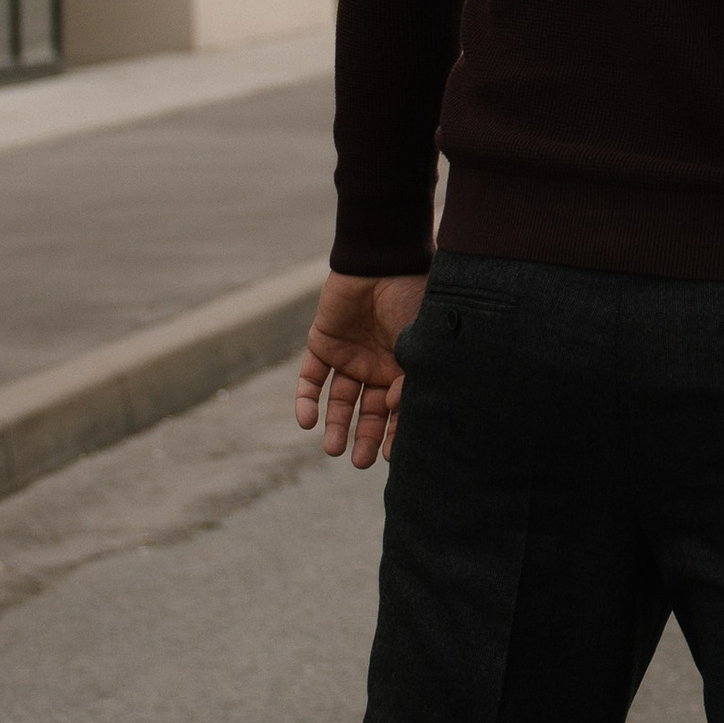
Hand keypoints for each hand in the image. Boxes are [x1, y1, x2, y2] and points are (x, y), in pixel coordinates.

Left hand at [296, 268, 427, 466]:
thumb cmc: (410, 296)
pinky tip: (306, 421)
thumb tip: (391, 411)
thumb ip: (407, 377)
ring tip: (332, 449)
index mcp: (404, 367)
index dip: (394, 433)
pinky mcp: (321, 345)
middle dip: (365, 437)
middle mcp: (376, 366)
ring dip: (335, 425)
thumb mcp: (416, 341)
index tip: (390, 456)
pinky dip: (307, 400)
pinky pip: (311, 379)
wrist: (380, 260)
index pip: (397, 409)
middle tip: (360, 462)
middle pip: (368, 411)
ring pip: (338, 400)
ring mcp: (348, 356)